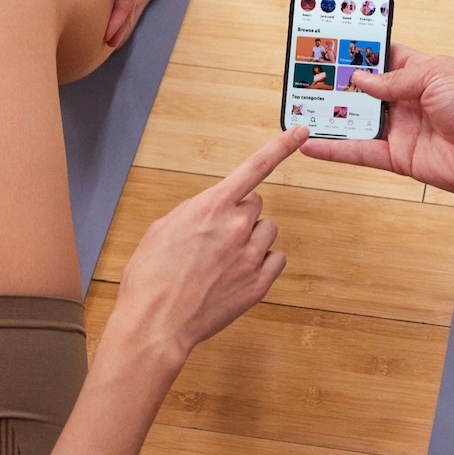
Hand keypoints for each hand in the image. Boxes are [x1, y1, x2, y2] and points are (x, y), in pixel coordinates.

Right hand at [113, 128, 305, 359]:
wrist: (156, 323)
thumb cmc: (151, 277)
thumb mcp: (162, 228)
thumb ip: (195, 211)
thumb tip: (211, 210)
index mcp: (212, 206)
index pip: (255, 166)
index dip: (281, 146)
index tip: (301, 132)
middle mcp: (237, 226)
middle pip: (256, 204)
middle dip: (240, 214)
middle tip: (216, 236)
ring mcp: (251, 256)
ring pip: (267, 231)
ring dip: (251, 239)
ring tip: (223, 259)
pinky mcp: (260, 283)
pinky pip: (276, 259)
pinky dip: (261, 263)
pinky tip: (237, 274)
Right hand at [300, 45, 453, 197]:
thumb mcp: (434, 75)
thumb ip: (393, 79)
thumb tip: (359, 79)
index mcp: (420, 72)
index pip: (384, 58)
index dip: (360, 53)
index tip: (333, 45)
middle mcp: (408, 101)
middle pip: (365, 91)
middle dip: (338, 85)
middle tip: (307, 78)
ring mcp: (401, 130)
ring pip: (357, 122)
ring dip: (330, 116)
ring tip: (299, 108)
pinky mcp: (398, 157)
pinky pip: (360, 152)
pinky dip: (335, 150)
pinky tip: (312, 145)